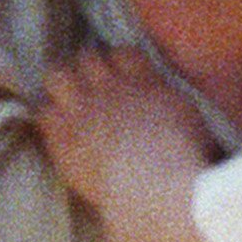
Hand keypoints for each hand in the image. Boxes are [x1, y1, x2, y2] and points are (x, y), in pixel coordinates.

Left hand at [33, 39, 213, 220]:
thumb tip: (182, 115)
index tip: (118, 76)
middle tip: (88, 90)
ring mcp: (84, 108)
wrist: (154, 188)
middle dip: (86, 69)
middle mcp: (113, 87)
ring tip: (65, 105)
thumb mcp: (199, 128)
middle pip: (87, 57)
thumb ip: (182, 113)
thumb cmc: (186, 165)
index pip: (125, 53)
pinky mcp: (63, 135)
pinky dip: (47, 120)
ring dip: (60, 86)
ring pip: (56, 74)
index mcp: (149, 83)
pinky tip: (55, 133)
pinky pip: (42, 113)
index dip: (117, 63)